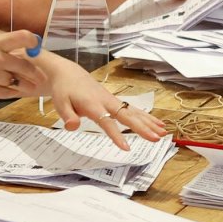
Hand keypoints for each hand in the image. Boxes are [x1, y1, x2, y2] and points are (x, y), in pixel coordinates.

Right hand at [0, 28, 50, 102]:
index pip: (22, 37)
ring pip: (18, 82)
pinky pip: (6, 93)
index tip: (37, 46)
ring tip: (32, 86)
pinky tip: (16, 93)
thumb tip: (9, 47)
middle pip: (25, 65)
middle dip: (36, 72)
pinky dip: (13, 93)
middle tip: (41, 75)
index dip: (33, 42)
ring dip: (26, 85)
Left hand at [39, 54, 168, 148]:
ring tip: (163, 133)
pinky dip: (146, 117)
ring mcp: (113, 100)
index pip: (106, 121)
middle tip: (156, 138)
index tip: (126, 148)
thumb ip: (67, 116)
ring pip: (134, 112)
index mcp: (93, 104)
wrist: (69, 73)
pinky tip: (158, 124)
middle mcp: (106, 101)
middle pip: (127, 116)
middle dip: (142, 127)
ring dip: (149, 122)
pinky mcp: (116, 101)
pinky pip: (133, 110)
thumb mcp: (59, 103)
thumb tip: (72, 127)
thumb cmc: (64, 89)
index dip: (116, 135)